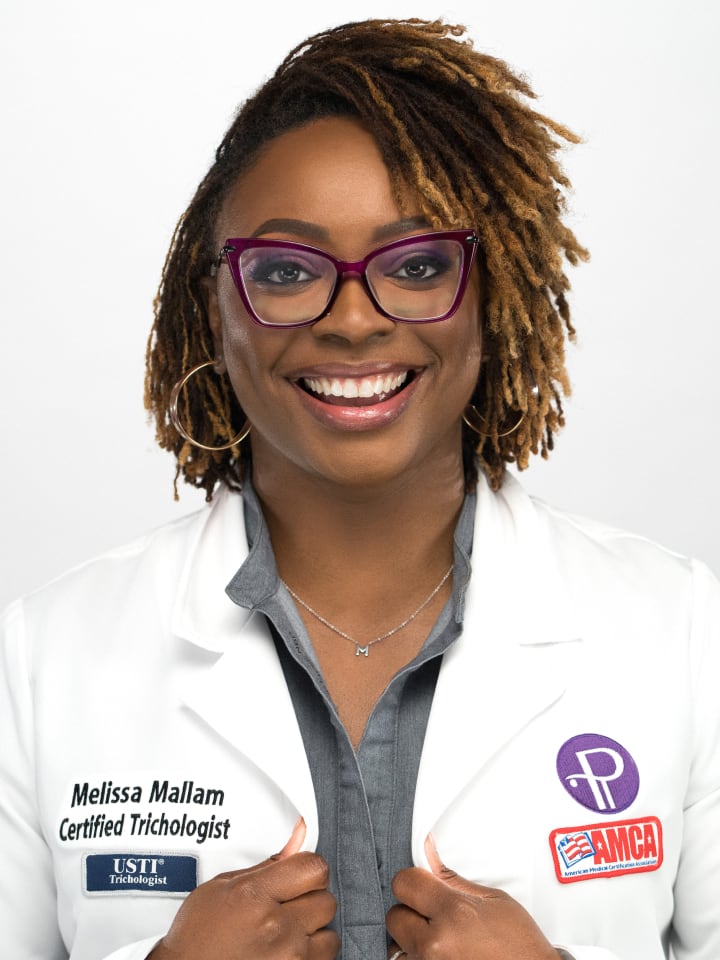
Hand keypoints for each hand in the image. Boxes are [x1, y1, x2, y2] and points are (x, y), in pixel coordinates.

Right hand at [149, 818, 338, 959]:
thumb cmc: (197, 938)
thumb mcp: (222, 887)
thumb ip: (266, 864)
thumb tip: (298, 838)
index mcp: (255, 897)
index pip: (314, 869)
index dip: (308, 868)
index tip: (300, 873)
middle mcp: (276, 929)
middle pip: (325, 900)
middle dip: (309, 900)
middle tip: (287, 906)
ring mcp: (288, 958)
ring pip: (330, 934)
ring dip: (313, 932)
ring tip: (287, 932)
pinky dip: (310, 956)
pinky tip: (287, 950)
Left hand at [386, 834, 557, 959]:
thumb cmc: (520, 947)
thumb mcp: (494, 900)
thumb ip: (454, 880)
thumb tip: (428, 856)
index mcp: (453, 914)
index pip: (404, 883)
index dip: (413, 880)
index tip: (422, 884)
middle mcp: (435, 945)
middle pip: (395, 916)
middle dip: (411, 911)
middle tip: (434, 915)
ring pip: (397, 946)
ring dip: (413, 940)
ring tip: (440, 940)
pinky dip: (419, 958)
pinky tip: (442, 954)